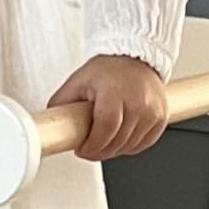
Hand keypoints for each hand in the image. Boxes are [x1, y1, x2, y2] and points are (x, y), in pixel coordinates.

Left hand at [48, 54, 168, 160]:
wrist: (135, 57)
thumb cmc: (108, 69)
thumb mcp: (78, 82)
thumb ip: (62, 104)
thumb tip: (48, 125)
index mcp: (115, 92)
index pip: (105, 129)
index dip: (92, 146)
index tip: (83, 149)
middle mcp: (138, 101)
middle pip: (117, 142)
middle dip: (99, 151)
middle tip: (89, 147)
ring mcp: (152, 111)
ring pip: (129, 146)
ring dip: (114, 150)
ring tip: (104, 139)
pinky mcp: (161, 118)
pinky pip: (144, 144)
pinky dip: (130, 146)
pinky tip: (120, 137)